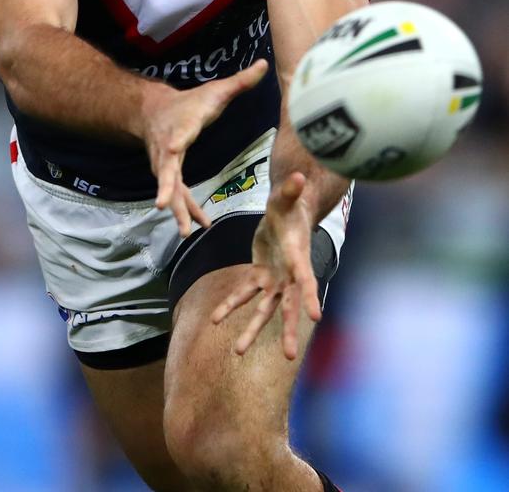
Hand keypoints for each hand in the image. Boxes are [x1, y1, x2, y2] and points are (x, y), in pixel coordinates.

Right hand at [144, 59, 267, 237]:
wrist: (154, 111)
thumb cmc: (189, 102)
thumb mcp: (215, 90)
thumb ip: (240, 81)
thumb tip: (266, 64)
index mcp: (181, 126)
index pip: (177, 134)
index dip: (175, 141)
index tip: (173, 149)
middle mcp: (168, 149)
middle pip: (166, 171)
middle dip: (166, 188)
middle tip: (163, 205)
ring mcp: (165, 165)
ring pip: (170, 190)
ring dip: (178, 209)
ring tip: (186, 231)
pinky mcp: (168, 175)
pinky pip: (178, 195)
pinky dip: (187, 210)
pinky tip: (200, 226)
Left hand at [211, 171, 321, 358]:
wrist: (286, 213)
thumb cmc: (289, 204)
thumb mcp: (287, 196)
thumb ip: (291, 189)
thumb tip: (299, 176)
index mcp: (297, 257)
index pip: (306, 278)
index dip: (309, 296)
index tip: (315, 317)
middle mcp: (288, 274)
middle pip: (289, 305)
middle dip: (288, 329)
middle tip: (288, 355)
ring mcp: (275, 278)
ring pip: (263, 309)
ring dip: (252, 330)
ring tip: (237, 352)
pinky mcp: (260, 275)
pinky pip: (244, 293)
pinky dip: (231, 306)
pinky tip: (216, 319)